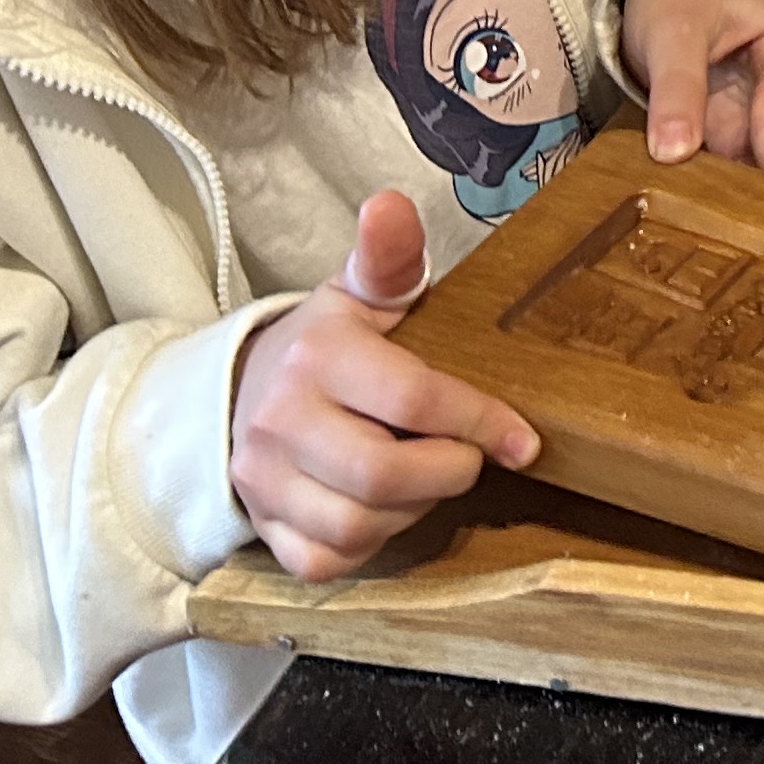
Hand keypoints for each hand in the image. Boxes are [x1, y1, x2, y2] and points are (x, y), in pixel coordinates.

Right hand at [229, 192, 537, 579]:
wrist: (240, 394)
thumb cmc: (325, 344)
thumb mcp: (359, 292)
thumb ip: (387, 255)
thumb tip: (389, 203)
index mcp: (316, 354)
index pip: (412, 398)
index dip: (479, 421)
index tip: (523, 440)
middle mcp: (279, 420)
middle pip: (384, 474)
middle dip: (449, 471)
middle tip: (470, 456)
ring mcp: (262, 481)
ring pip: (357, 525)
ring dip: (414, 510)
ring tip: (428, 476)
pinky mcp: (260, 529)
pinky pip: (326, 560)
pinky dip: (370, 544)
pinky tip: (386, 509)